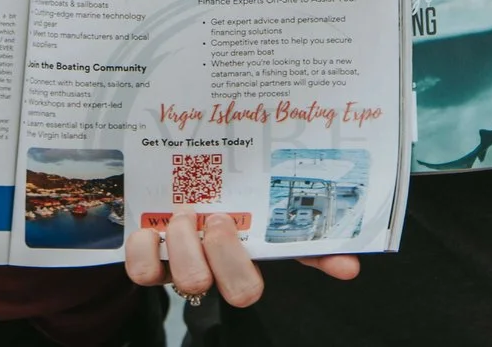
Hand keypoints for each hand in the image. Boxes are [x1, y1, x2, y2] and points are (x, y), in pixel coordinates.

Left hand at [121, 212, 361, 306]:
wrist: (158, 199)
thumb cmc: (214, 205)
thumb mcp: (254, 212)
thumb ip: (298, 235)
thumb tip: (352, 263)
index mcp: (241, 264)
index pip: (264, 284)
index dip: (293, 268)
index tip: (297, 246)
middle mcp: (212, 274)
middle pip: (238, 292)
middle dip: (228, 253)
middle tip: (218, 218)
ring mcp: (178, 271)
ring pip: (186, 281)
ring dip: (185, 245)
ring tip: (185, 215)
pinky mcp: (144, 263)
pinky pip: (140, 270)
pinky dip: (143, 246)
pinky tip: (150, 227)